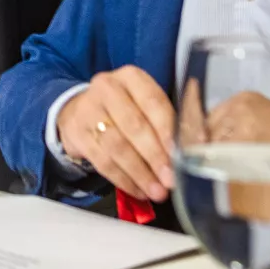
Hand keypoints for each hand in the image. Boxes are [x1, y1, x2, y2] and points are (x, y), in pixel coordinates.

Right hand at [56, 66, 175, 202]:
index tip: (180, 154)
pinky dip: (123, 179)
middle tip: (170, 179)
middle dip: (155, 156)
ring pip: (118, 146)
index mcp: (132, 77)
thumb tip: (191, 151)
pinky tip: (138, 190)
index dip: (167, 130)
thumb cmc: (123, 109)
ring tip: (157, 191)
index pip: (153, 103)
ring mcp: (88, 110)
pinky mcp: (77, 133)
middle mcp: (107, 88)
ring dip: (140, 173)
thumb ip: (166, 123)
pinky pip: (102, 161)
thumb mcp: (144, 105)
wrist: (79, 111)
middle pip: (134, 125)